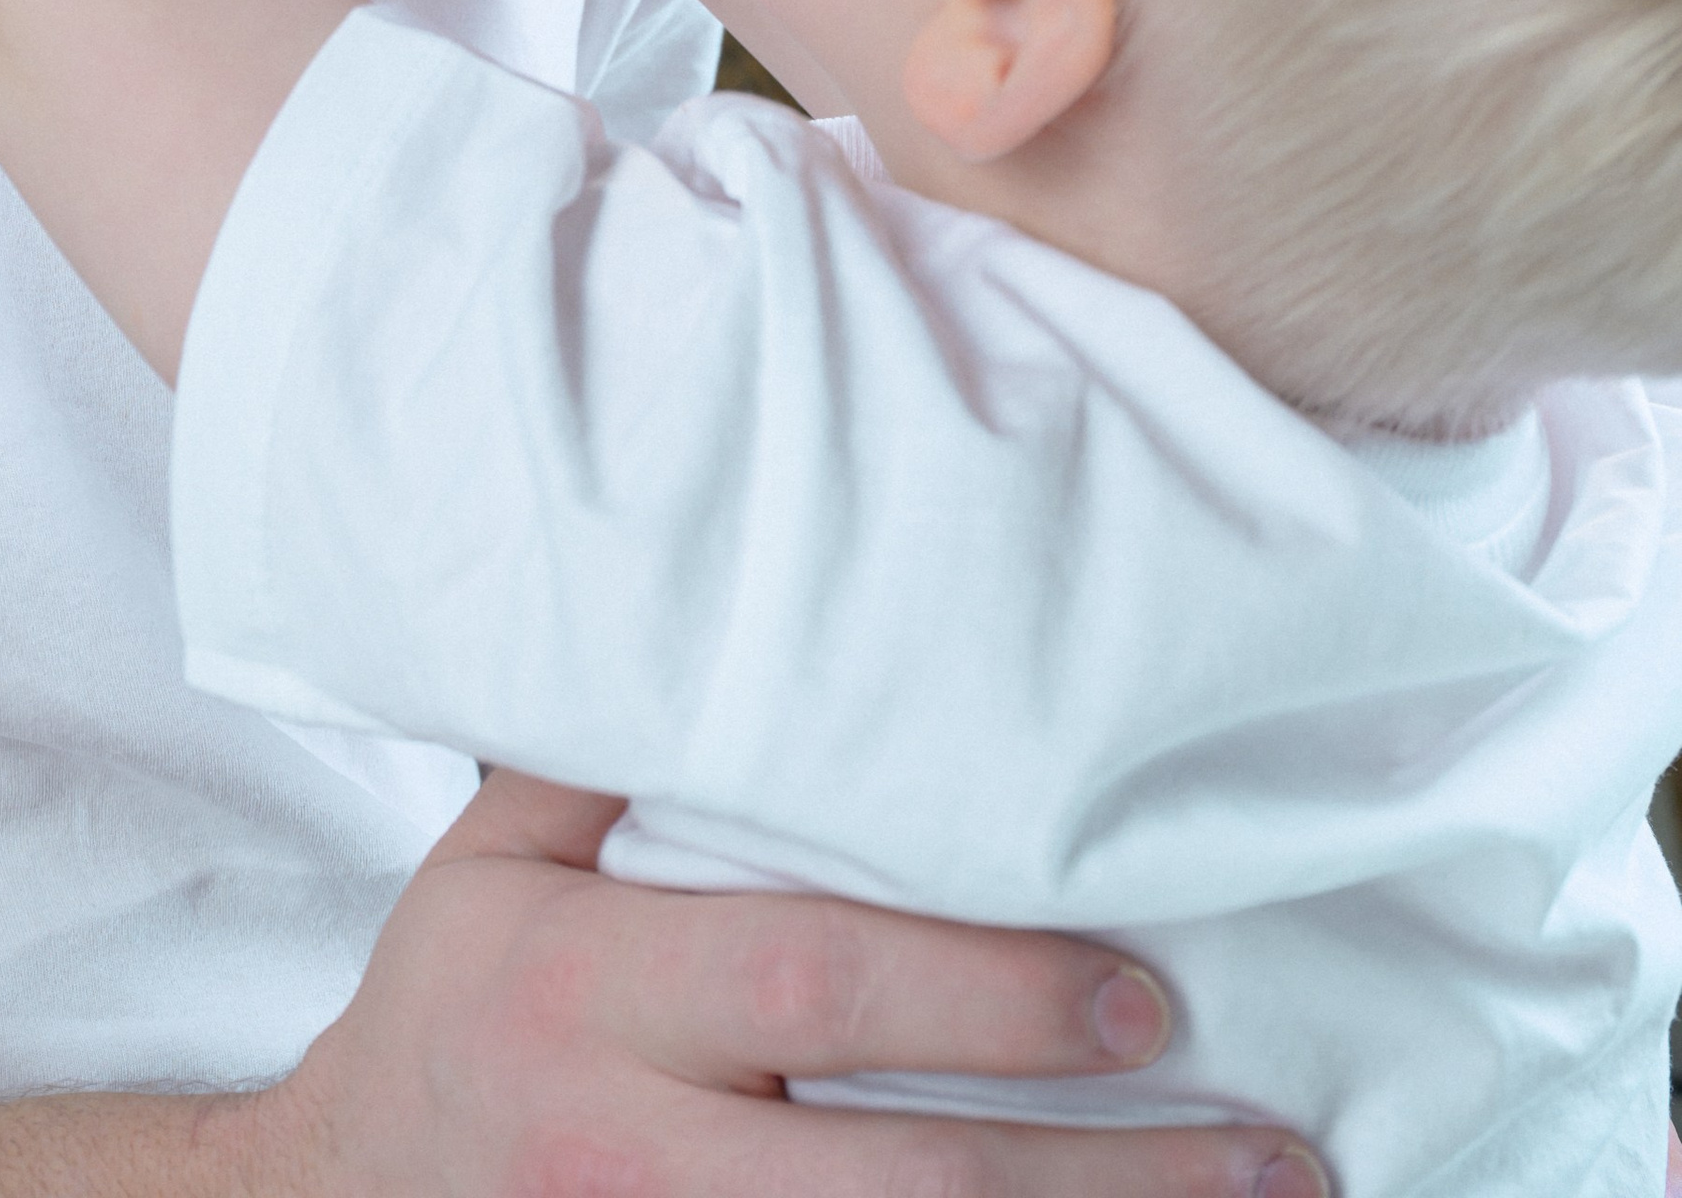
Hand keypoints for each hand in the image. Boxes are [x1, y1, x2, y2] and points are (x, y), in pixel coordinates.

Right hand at [256, 773, 1326, 1197]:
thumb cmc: (455, 998)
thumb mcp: (493, 855)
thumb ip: (621, 749)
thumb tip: (770, 588)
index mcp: (576, 993)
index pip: (808, 984)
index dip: (983, 994)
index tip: (1145, 992)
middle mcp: (619, 1149)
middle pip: (893, 1179)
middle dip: (1097, 1172)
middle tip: (1272, 1147)